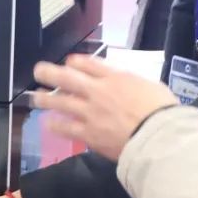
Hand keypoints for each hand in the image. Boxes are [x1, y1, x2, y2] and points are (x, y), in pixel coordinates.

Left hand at [34, 55, 178, 161]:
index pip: (90, 64)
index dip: (77, 62)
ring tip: (35, 97)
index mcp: (116, 78)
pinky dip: (56, 124)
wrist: (157, 136)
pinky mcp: (88, 134)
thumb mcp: (152, 86)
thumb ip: (135, 84)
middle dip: (51, 73)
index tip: (69, 62)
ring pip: (62, 103)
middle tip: (38, 71)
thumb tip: (130, 87)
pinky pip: (67, 128)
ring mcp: (90, 113)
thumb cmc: (162, 110)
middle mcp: (98, 92)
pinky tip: (48, 123)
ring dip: (46, 99)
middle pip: (68, 78)